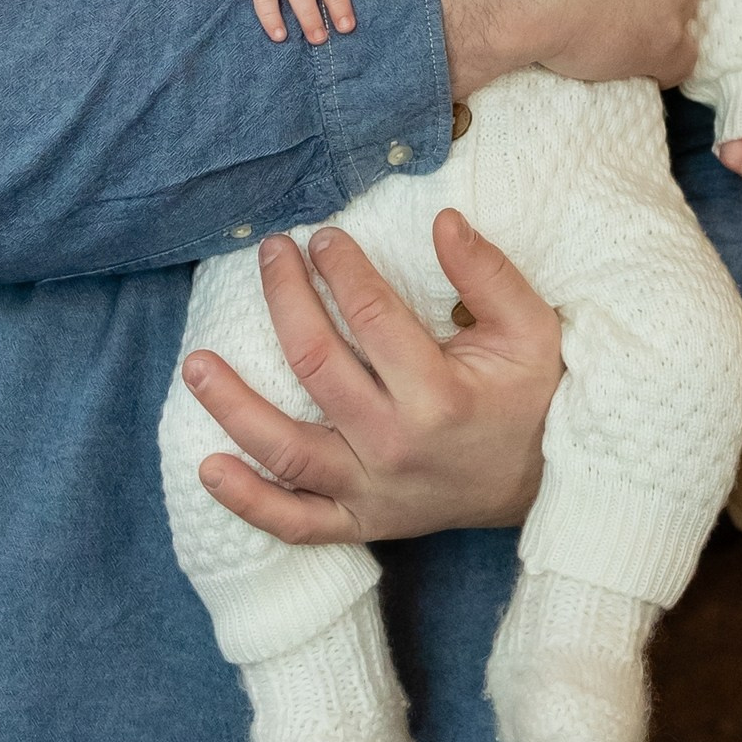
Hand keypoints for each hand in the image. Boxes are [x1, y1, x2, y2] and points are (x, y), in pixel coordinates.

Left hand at [183, 211, 562, 542]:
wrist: (546, 486)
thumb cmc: (534, 397)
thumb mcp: (531, 329)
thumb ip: (487, 273)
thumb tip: (442, 219)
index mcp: (439, 396)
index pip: (372, 318)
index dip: (341, 269)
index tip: (322, 237)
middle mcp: (395, 445)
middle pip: (317, 366)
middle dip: (285, 299)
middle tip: (270, 253)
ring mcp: (372, 491)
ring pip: (285, 449)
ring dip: (233, 405)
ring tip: (194, 363)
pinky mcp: (360, 522)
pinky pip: (293, 522)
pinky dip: (248, 501)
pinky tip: (207, 468)